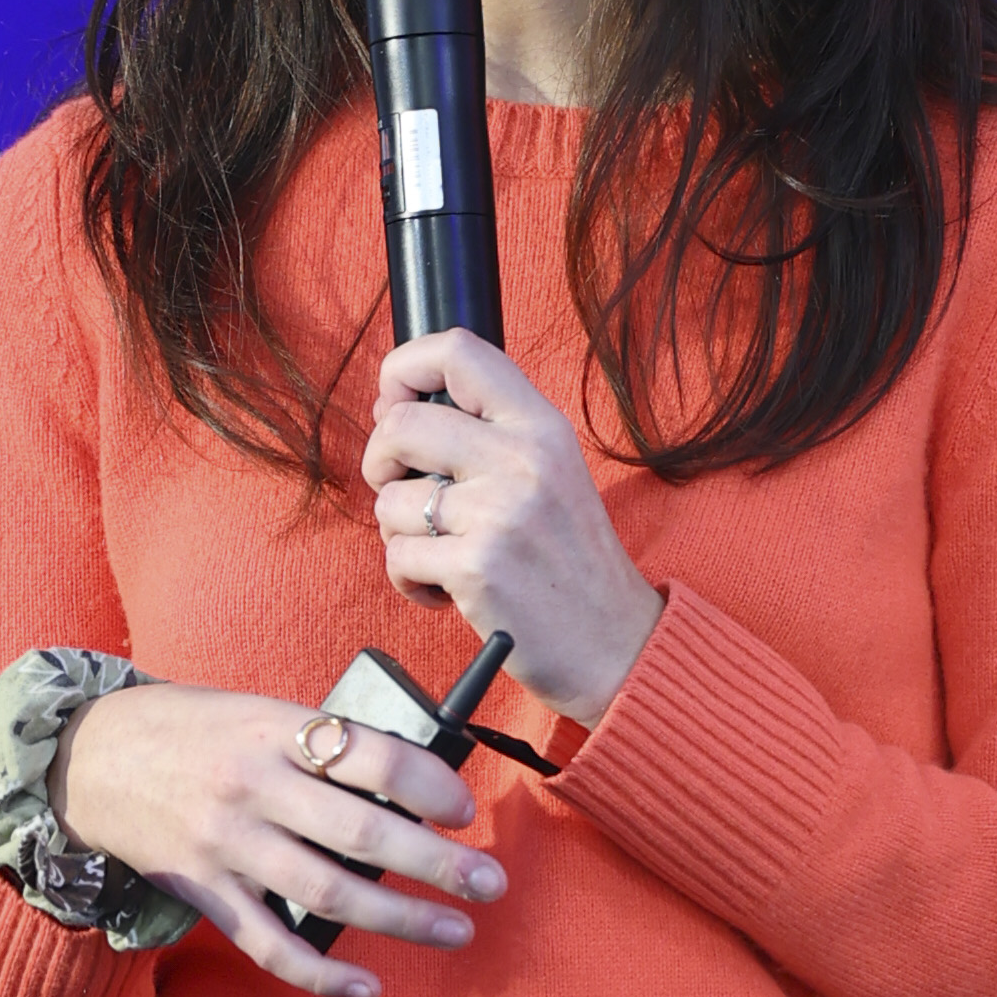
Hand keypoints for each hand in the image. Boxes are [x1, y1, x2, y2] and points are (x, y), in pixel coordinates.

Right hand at [54, 678, 508, 996]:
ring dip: (400, 920)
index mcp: (273, 731)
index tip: (464, 810)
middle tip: (490, 883)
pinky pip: (269, 945)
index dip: (428, 786)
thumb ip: (323, 743)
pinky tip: (367, 988)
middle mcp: (251, 789)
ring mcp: (226, 847)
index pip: (370, 756)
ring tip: (455, 930)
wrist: (88, 758)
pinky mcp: (205, 893)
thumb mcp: (257, 711)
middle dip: (437, 863)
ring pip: (327, 894)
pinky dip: (321, 974)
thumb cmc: (192, 730)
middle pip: (361, 833)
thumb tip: (415, 781)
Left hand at [363, 333, 664, 721]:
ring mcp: (499, 513)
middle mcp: (522, 459)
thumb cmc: (572, 562)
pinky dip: (410, 580)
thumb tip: (390, 409)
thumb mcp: (551, 473)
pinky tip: (447, 591)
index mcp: (541, 426)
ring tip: (443, 553)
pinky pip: (398, 556)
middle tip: (403, 493)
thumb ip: (485, 434)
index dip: (403, 369)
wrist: (617, 645)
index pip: (457, 352)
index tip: (394, 405)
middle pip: (399, 423)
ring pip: (390, 500)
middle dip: (379, 462)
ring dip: (399, 534)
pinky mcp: (476, 568)